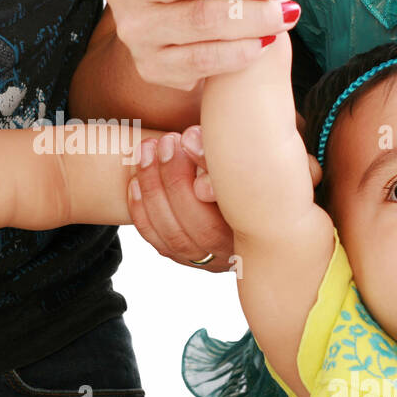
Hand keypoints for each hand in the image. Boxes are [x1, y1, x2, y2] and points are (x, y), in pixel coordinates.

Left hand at [126, 125, 322, 270]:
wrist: (254, 188)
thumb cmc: (260, 165)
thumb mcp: (258, 156)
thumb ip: (225, 152)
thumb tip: (189, 138)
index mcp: (262, 227)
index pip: (232, 209)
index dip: (205, 173)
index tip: (186, 137)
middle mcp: (237, 252)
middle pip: (198, 227)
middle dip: (173, 179)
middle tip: (165, 142)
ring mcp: (209, 259)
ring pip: (173, 236)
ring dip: (153, 190)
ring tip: (147, 150)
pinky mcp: (186, 257)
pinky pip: (158, 242)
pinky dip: (142, 211)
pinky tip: (134, 181)